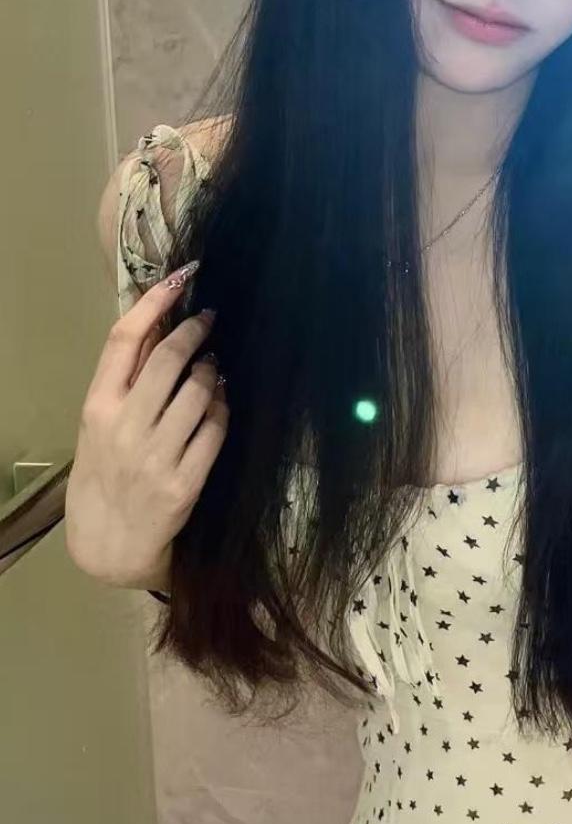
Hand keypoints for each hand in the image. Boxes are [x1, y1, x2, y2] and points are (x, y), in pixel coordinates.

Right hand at [66, 272, 227, 588]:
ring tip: (213, 365)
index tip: (181, 278)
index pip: (124, 340)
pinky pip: (216, 429)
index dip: (155, 302)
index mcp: (96, 407)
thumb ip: (126, 379)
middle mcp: (124, 428)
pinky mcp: (185, 483)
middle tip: (209, 318)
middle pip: (169, 358)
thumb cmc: (103, 474)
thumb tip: (159, 322)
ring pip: (200, 390)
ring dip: (212, 369)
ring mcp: (155, 456)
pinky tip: (221, 401)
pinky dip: (223, 408)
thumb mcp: (99, 424)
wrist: (107, 545)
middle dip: (196, 329)